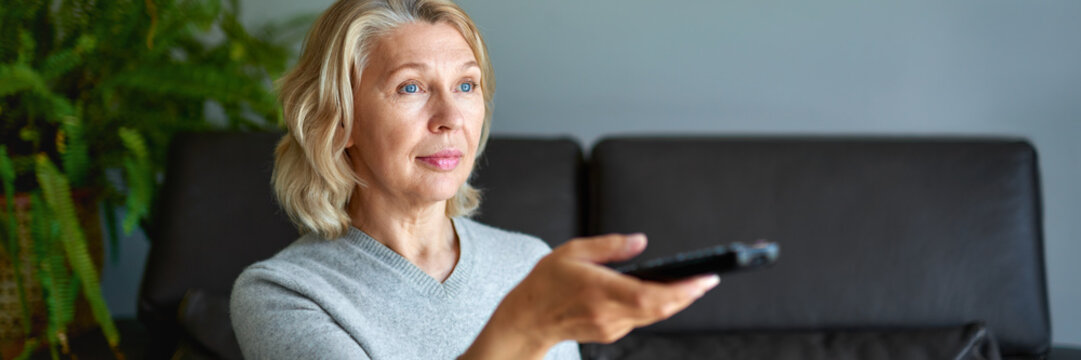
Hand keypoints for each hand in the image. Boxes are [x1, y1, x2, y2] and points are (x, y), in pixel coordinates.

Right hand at [462, 234, 720, 358]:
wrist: (527, 320)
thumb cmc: (546, 282)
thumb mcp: (572, 251)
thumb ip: (609, 246)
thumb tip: (641, 241)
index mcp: (601, 291)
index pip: (653, 295)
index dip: (684, 290)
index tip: (706, 278)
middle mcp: (609, 314)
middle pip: (661, 309)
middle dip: (689, 294)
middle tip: (709, 278)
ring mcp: (611, 327)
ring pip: (654, 316)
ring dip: (675, 300)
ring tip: (694, 282)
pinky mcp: (610, 333)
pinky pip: (640, 319)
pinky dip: (656, 306)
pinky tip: (663, 292)